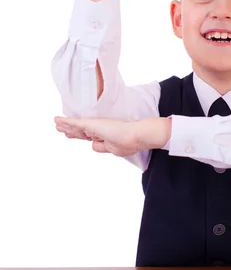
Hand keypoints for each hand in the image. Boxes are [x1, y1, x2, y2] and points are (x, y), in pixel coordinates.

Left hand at [54, 116, 170, 156]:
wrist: (134, 135)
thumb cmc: (129, 142)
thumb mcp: (113, 149)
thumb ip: (101, 147)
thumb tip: (92, 146)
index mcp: (104, 137)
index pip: (89, 136)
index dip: (81, 136)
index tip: (74, 135)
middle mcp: (98, 130)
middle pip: (80, 131)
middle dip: (70, 130)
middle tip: (61, 128)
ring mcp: (94, 126)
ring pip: (75, 126)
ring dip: (65, 125)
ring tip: (56, 123)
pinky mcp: (90, 124)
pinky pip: (74, 122)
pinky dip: (65, 121)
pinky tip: (57, 120)